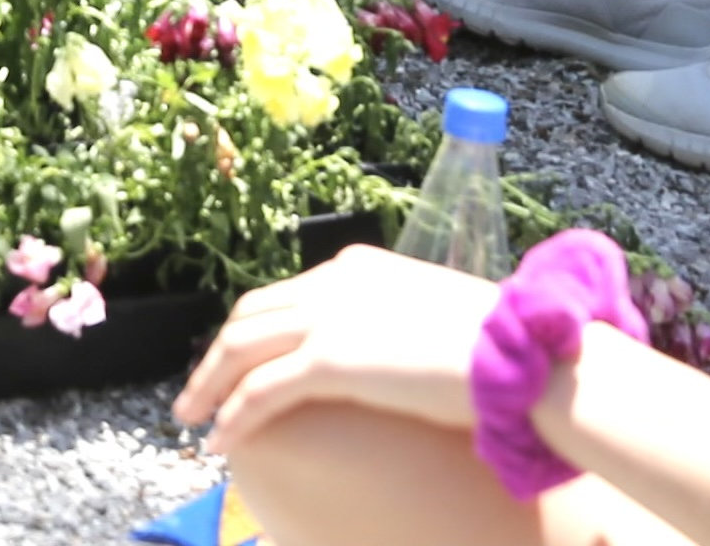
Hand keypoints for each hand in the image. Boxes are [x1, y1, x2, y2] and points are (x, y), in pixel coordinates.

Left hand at [177, 243, 510, 455]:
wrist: (516, 354)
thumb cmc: (495, 345)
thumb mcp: (432, 318)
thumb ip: (396, 326)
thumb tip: (392, 356)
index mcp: (355, 267)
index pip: (285, 295)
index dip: (253, 328)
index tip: (238, 359)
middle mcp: (332, 283)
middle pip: (250, 316)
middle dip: (218, 354)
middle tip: (200, 390)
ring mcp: (327, 318)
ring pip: (241, 348)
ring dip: (210, 385)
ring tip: (193, 418)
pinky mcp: (329, 361)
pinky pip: (261, 391)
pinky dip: (234, 416)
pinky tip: (222, 442)